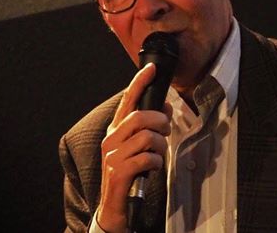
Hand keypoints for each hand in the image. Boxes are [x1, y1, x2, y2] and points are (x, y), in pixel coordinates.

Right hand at [96, 63, 171, 231]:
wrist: (115, 206)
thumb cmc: (130, 172)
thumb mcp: (138, 146)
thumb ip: (149, 127)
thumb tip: (165, 108)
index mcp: (115, 130)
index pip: (127, 101)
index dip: (139, 83)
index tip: (151, 69)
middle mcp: (111, 140)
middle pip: (140, 117)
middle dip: (160, 121)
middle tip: (165, 131)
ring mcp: (112, 156)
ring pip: (146, 137)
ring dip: (160, 145)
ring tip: (157, 154)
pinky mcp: (118, 172)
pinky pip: (147, 158)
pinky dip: (156, 162)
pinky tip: (152, 168)